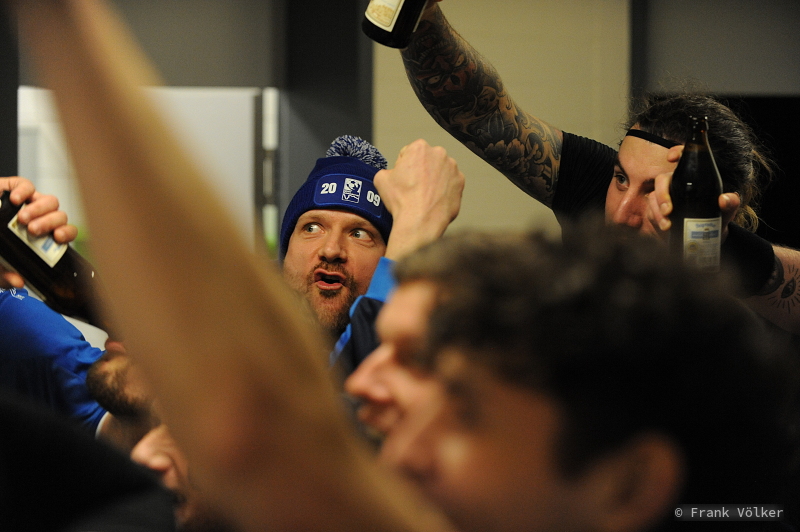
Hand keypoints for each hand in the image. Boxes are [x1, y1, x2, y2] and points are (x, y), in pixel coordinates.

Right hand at [0, 177, 78, 287]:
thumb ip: (6, 275)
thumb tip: (18, 281)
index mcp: (44, 234)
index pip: (66, 232)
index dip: (66, 233)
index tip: (57, 237)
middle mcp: (42, 217)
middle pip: (59, 216)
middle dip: (49, 223)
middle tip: (32, 230)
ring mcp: (31, 202)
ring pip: (49, 201)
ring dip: (39, 209)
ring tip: (22, 218)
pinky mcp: (16, 188)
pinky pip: (27, 186)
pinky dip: (24, 191)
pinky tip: (16, 199)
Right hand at [374, 139, 463, 259]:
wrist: (421, 221)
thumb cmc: (402, 200)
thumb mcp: (381, 179)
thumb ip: (388, 170)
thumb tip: (393, 175)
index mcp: (419, 147)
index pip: (409, 153)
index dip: (403, 166)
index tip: (403, 178)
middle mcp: (439, 153)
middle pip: (427, 160)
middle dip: (421, 170)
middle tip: (414, 187)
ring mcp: (453, 168)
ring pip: (440, 170)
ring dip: (434, 178)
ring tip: (424, 195)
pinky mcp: (460, 182)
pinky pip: (450, 183)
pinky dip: (444, 189)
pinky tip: (435, 199)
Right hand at [647, 147, 739, 242]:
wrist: (705, 236)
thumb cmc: (716, 216)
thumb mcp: (727, 210)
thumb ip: (731, 203)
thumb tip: (723, 200)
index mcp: (692, 175)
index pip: (682, 158)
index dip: (676, 152)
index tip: (672, 158)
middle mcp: (675, 184)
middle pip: (661, 180)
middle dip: (662, 193)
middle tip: (668, 210)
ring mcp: (664, 198)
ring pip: (653, 198)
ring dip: (657, 211)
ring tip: (667, 224)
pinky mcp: (656, 212)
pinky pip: (651, 212)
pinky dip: (657, 220)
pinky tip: (666, 227)